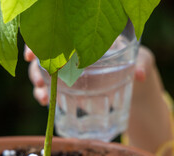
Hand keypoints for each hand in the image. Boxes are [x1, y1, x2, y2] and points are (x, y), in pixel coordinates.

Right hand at [24, 45, 149, 105]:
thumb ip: (141, 64)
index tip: (32, 54)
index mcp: (86, 37)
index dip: (41, 41)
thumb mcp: (141, 60)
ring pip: (43, 69)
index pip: (59, 33)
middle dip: (35, 63)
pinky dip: (44, 94)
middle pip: (46, 51)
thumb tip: (141, 74)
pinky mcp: (68, 86)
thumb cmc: (137, 63)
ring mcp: (68, 69)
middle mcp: (73, 51)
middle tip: (39, 79)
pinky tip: (45, 103)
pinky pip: (50, 88)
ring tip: (44, 97)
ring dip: (38, 81)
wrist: (135, 84)